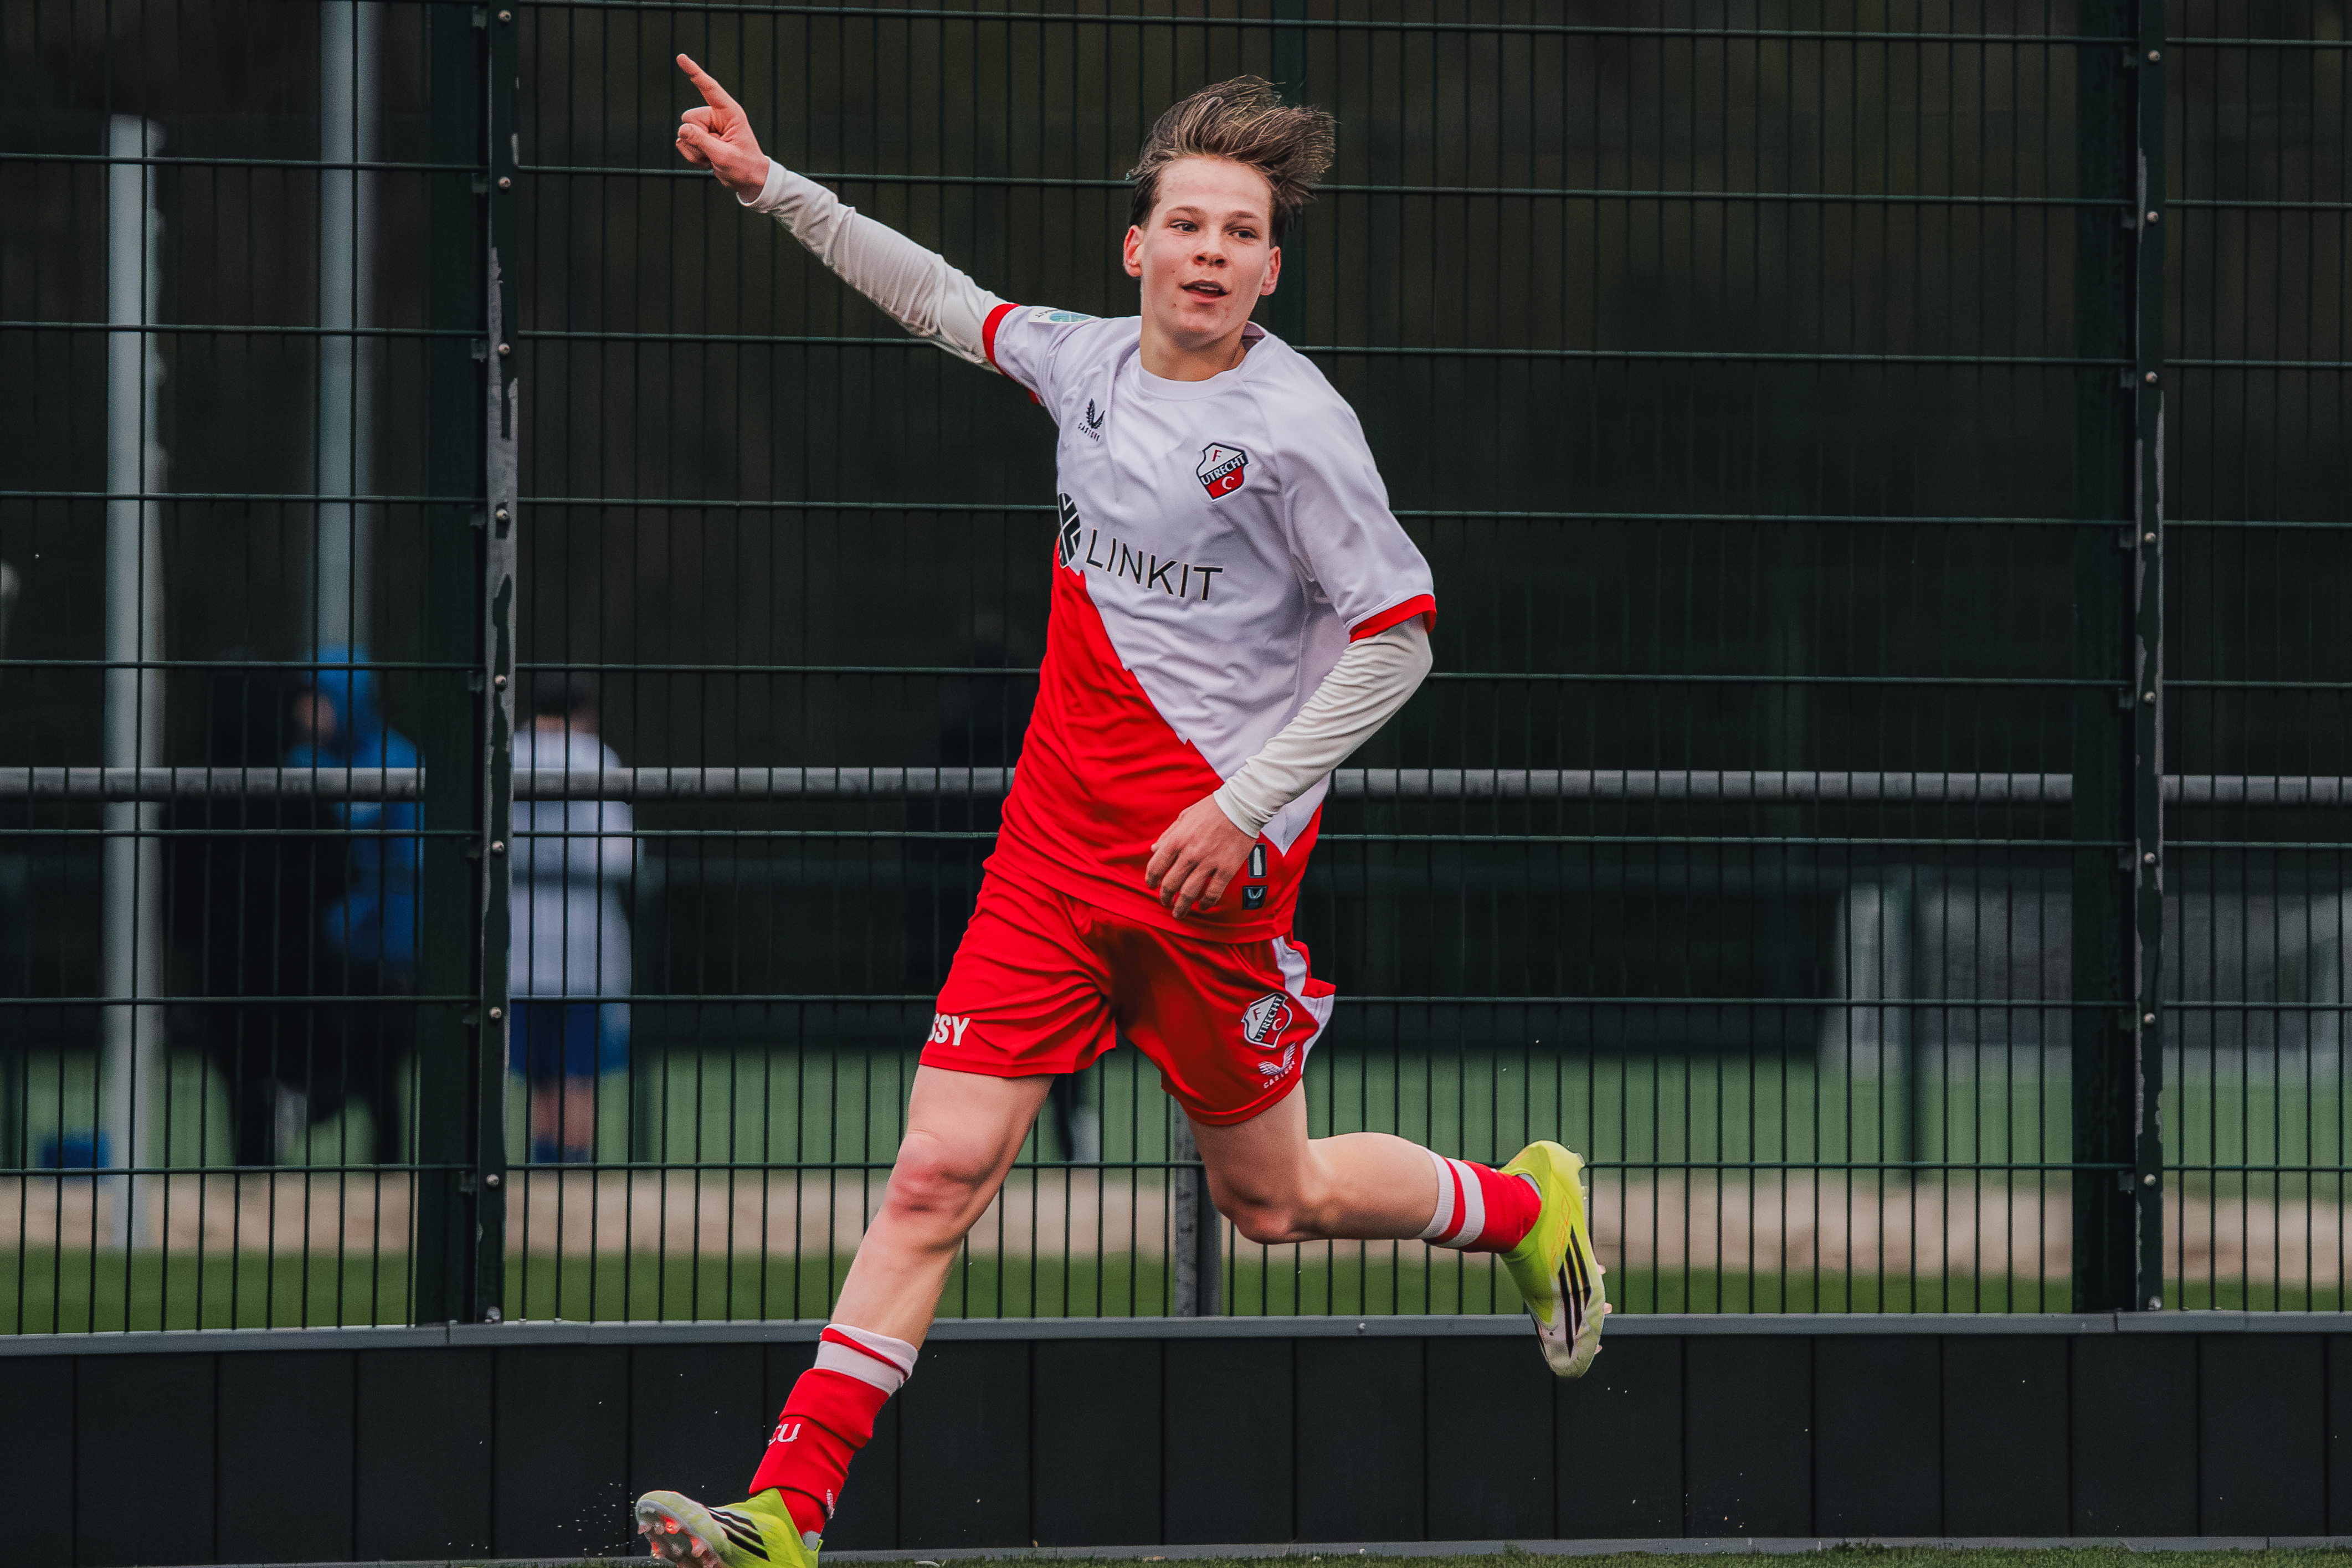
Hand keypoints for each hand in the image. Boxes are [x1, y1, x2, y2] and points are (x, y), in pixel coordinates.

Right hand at [674, 54, 770, 197]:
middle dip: (697, 138)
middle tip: (716, 152)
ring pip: (684, 132)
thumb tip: (682, 130)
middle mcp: (717, 116)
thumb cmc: (744, 167)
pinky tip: (708, 161)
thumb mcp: (724, 156)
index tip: (681, 57)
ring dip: (695, 150)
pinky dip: (693, 156)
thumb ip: (701, 141)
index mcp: (730, 113)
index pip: (709, 88)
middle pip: (689, 118)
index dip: (694, 72)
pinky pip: (683, 142)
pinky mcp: (701, 138)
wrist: (750, 182)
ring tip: (714, 158)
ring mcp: (708, 127)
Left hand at [1145, 795, 1255, 914]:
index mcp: (1176, 840)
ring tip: (1179, 912)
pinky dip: (1206, 903)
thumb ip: (1168, 835)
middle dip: (1165, 897)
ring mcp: (1208, 863)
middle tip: (1166, 902)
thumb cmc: (1212, 809)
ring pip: (1189, 893)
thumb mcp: (1184, 817)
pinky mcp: (1226, 869)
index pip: (1156, 866)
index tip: (1152, 886)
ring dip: (1181, 906)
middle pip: (1170, 884)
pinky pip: (1213, 892)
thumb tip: (1154, 850)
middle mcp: (1189, 854)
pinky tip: (1202, 907)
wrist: (1241, 806)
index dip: (1151, 880)